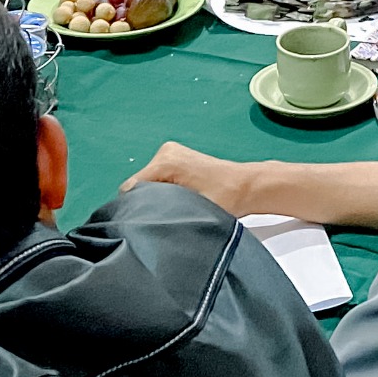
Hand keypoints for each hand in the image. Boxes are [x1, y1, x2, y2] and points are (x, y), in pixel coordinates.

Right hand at [125, 141, 254, 213]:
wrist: (246, 186)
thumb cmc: (226, 197)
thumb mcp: (193, 209)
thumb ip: (164, 212)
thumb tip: (143, 221)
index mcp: (167, 161)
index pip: (132, 188)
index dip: (134, 209)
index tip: (144, 224)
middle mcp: (165, 153)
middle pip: (138, 185)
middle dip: (145, 203)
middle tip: (162, 218)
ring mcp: (169, 153)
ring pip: (146, 183)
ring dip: (153, 198)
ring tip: (172, 210)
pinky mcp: (174, 158)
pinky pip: (155, 179)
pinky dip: (160, 192)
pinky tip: (175, 201)